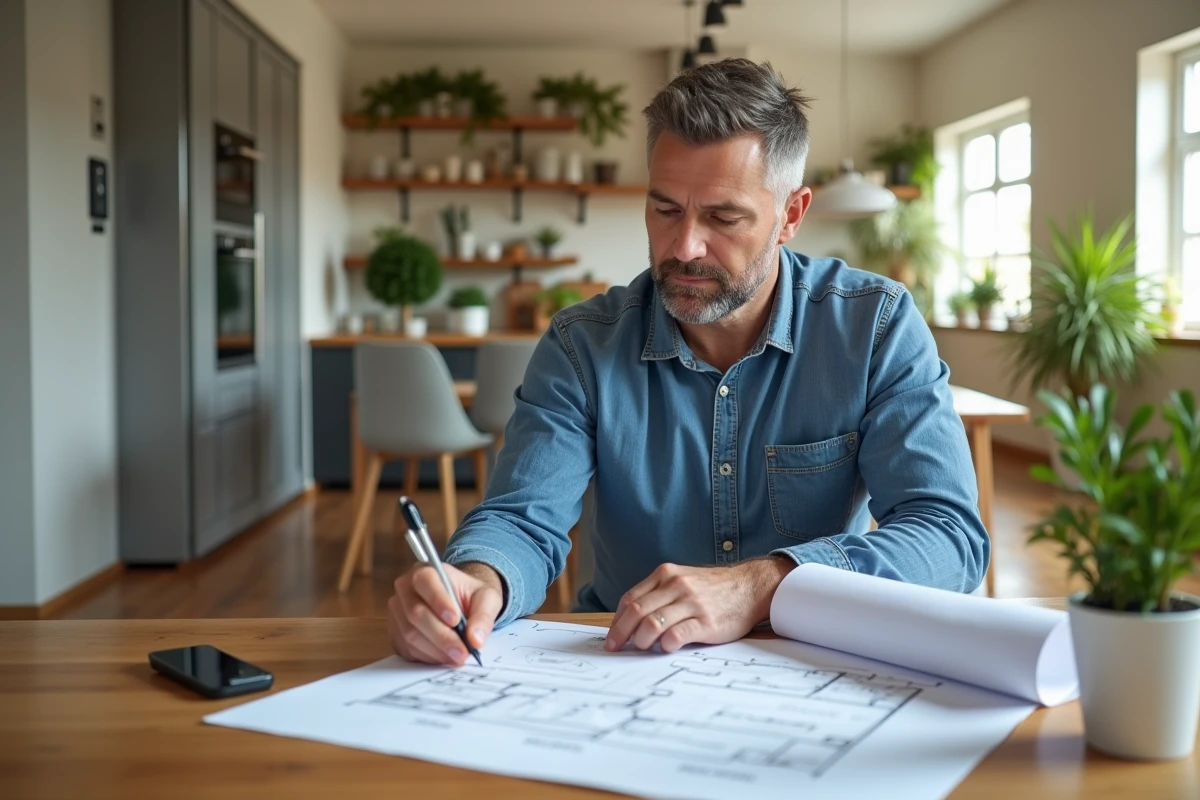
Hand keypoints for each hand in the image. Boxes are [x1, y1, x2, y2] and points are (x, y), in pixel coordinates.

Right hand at [387, 561, 503, 665]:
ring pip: (410, 634)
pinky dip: (428, 657)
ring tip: (457, 657)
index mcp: (425, 571)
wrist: (460, 603)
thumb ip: (483, 616)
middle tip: (462, 651)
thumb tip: (475, 640)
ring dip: (436, 650)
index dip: (438, 601)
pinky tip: (445, 657)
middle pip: (416, 613)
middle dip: (441, 636)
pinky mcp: (396, 633)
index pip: (425, 581)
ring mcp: (397, 612)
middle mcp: (405, 589)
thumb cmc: (470, 596)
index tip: (456, 620)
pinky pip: (407, 648)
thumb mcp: (487, 598)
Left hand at [604, 557, 794, 653]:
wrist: (749, 586)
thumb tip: (631, 621)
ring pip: (652, 623)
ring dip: (641, 641)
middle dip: (621, 633)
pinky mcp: (706, 622)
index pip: (630, 599)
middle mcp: (676, 586)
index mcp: (665, 574)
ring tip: (643, 648)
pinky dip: (665, 644)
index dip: (617, 621)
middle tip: (616, 648)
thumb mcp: (682, 580)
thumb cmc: (712, 588)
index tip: (612, 637)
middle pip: (636, 611)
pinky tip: (665, 648)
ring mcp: (692, 603)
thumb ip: (658, 594)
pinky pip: (677, 635)